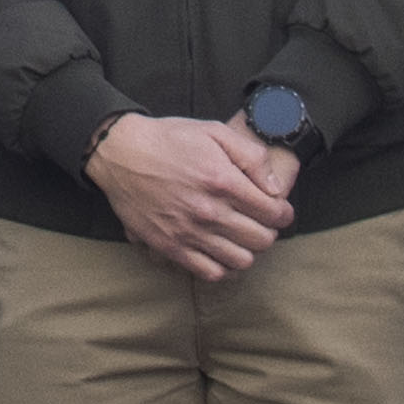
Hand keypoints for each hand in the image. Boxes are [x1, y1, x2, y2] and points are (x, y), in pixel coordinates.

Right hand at [84, 111, 293, 288]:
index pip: (273, 213)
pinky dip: (223, 266)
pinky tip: (220, 251)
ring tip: (241, 237)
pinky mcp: (171, 247)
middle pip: (261, 240)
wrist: (120, 153)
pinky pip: (210, 272)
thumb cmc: (169, 139)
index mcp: (223, 181)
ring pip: (241, 260)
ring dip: (248, 250)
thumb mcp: (215, 131)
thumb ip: (251, 156)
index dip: (283, 213)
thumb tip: (274, 187)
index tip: (279, 209)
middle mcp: (209, 212)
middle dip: (269, 231)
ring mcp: (189, 233)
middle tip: (261, 221)